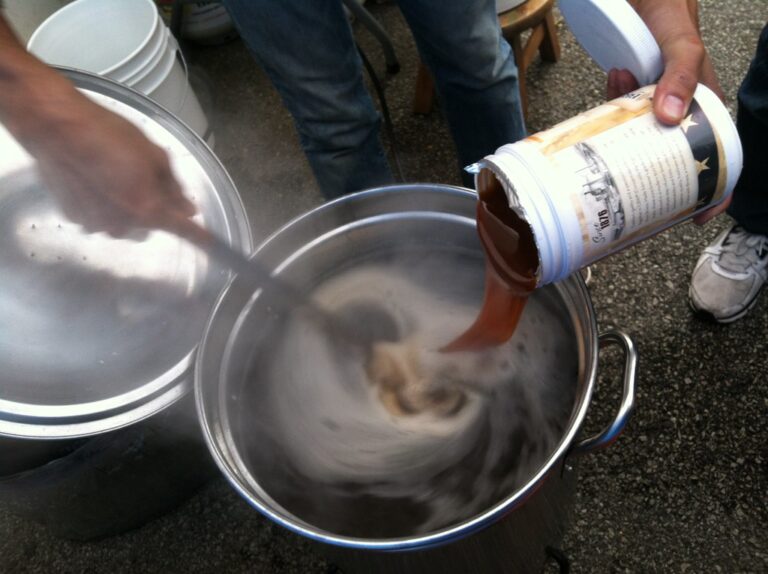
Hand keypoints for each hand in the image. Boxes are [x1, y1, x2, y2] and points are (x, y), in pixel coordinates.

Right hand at [30, 89, 196, 236]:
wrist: (55, 128)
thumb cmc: (108, 135)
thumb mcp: (153, 154)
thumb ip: (173, 187)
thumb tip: (188, 209)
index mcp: (148, 209)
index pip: (182, 229)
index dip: (198, 237)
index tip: (211, 244)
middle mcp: (123, 224)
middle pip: (149, 225)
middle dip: (151, 208)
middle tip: (141, 177)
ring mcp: (96, 223)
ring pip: (122, 221)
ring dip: (124, 205)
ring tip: (111, 173)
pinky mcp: (74, 217)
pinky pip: (98, 216)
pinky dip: (100, 203)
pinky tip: (92, 178)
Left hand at [608, 1, 727, 224]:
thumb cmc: (669, 5)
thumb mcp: (681, 40)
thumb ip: (682, 72)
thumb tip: (671, 120)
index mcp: (704, 99)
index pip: (715, 151)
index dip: (711, 187)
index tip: (696, 216)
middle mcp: (680, 101)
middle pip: (671, 151)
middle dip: (654, 173)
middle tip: (634, 194)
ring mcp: (653, 94)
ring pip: (641, 131)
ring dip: (625, 135)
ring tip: (616, 126)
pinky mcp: (630, 82)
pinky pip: (619, 108)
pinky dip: (611, 106)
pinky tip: (611, 87)